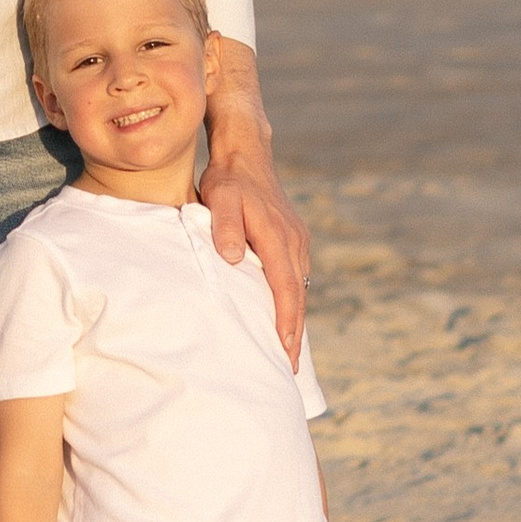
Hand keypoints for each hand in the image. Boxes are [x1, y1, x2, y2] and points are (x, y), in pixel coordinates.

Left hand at [201, 148, 310, 354]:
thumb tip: (233, 259)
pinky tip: (285, 318)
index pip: (286, 287)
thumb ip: (224, 226)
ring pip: (299, 288)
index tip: (284, 349)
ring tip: (287, 352)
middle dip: (295, 333)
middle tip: (288, 368)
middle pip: (298, 295)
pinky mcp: (292, 239)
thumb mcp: (221, 197)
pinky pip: (295, 277)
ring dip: (295, 319)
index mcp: (278, 236)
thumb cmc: (229, 179)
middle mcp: (294, 241)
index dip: (286, 321)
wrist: (246, 153)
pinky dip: (292, 301)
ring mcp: (296, 240)